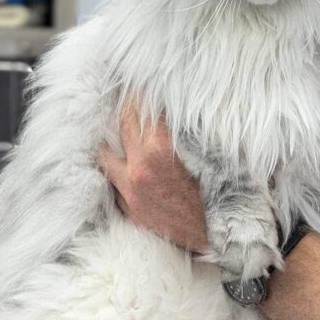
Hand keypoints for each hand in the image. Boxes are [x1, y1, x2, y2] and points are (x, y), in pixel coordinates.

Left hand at [98, 102, 208, 251]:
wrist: (213, 237)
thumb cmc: (215, 195)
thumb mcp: (204, 157)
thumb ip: (182, 132)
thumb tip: (166, 109)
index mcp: (160, 151)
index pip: (142, 109)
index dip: (141, 93)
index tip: (139, 82)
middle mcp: (139, 168)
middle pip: (123, 124)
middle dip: (127, 107)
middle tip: (128, 95)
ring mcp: (129, 190)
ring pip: (105, 153)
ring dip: (112, 140)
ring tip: (115, 130)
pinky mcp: (127, 208)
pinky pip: (112, 181)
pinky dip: (116, 168)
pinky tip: (120, 161)